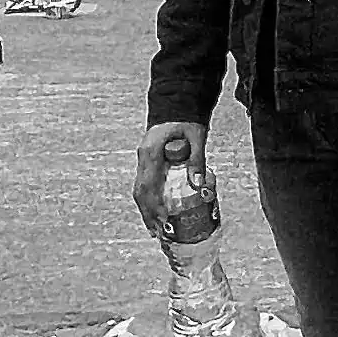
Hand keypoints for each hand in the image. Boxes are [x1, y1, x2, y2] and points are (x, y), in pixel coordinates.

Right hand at [135, 120, 206, 235]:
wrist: (177, 104)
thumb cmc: (186, 118)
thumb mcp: (196, 136)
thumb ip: (197, 159)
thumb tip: (197, 183)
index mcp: (151, 152)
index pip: (149, 185)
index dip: (154, 206)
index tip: (163, 221)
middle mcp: (144, 157)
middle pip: (140, 192)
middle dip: (148, 214)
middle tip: (158, 232)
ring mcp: (144, 158)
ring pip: (140, 189)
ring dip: (146, 210)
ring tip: (155, 229)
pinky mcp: (148, 160)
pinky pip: (145, 184)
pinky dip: (149, 200)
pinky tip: (156, 212)